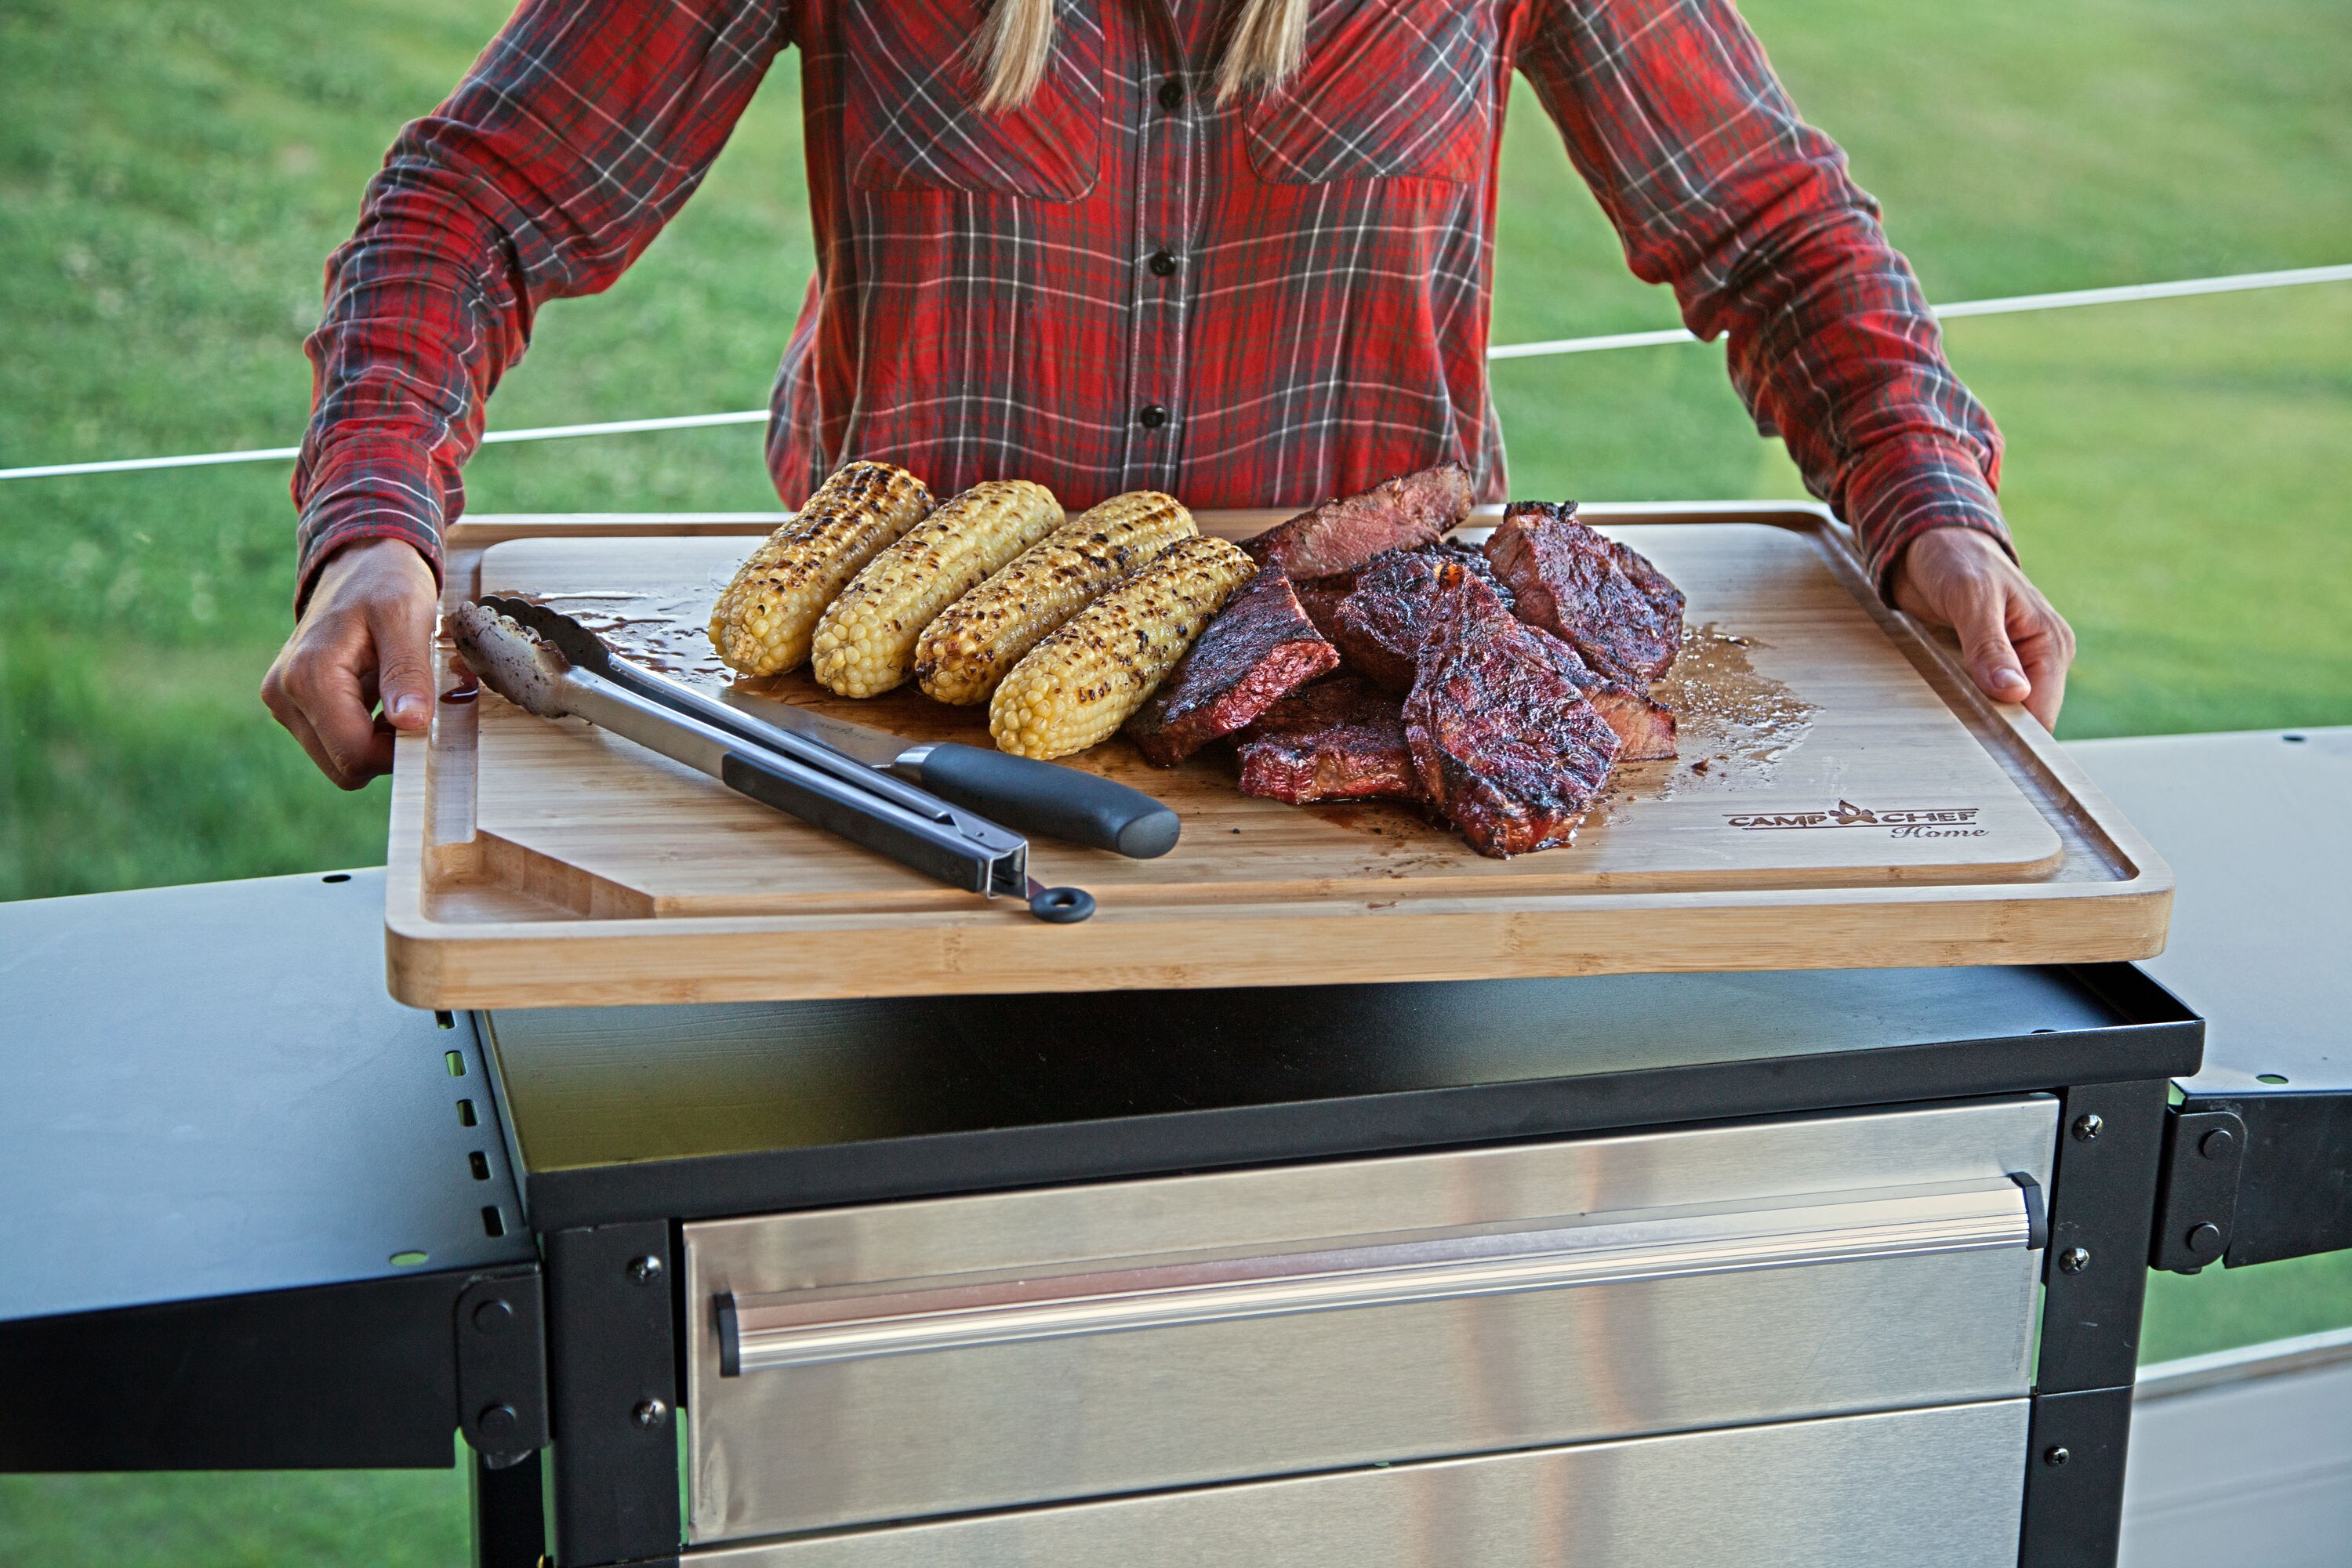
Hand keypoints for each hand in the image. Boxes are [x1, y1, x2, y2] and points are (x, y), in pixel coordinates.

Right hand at [261, 538, 439, 787]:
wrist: (361, 560)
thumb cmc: (386, 582)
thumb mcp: (406, 618)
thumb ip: (407, 672)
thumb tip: (410, 724)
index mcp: (307, 677)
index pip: (354, 755)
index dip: (398, 752)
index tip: (427, 719)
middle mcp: (283, 695)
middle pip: (345, 767)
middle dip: (387, 748)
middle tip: (415, 704)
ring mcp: (284, 702)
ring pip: (341, 759)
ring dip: (378, 738)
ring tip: (397, 692)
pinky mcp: (294, 703)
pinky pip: (336, 741)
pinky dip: (367, 728)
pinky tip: (382, 694)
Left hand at [1890, 526, 2074, 730]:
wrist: (1927, 542)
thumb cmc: (1955, 559)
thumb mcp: (1971, 598)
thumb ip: (1991, 646)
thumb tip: (2016, 694)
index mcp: (2050, 642)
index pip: (2042, 712)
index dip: (2015, 734)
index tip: (1979, 746)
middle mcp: (2039, 657)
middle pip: (2023, 720)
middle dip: (1992, 729)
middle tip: (1951, 738)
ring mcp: (2013, 664)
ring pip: (2001, 714)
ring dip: (1974, 719)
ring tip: (1944, 722)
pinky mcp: (1986, 666)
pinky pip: (1980, 701)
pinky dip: (1962, 707)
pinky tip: (1942, 708)